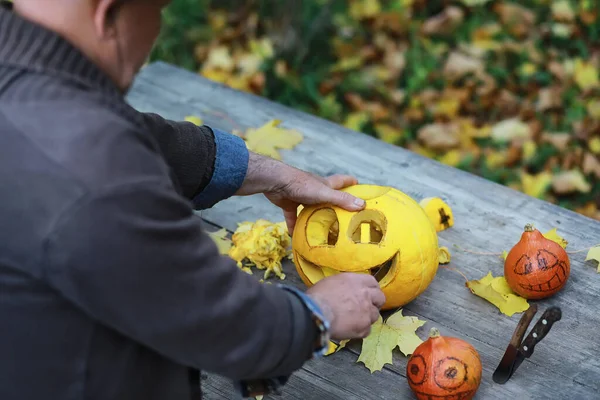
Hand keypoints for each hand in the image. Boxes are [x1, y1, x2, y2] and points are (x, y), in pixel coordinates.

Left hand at [236, 152, 365, 232]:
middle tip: (343, 219)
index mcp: (325, 184)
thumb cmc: (302, 185)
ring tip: (322, 231)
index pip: (343, 181)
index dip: (352, 183)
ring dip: (315, 217)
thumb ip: (342, 200)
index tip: (361, 190)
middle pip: (328, 195)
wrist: (276, 181)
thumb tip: (362, 205)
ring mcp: (301, 195)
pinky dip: (294, 225)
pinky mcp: (288, 202)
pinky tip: (296, 236)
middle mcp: (315, 189)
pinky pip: (293, 216)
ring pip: (311, 207)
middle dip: (335, 204)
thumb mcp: (325, 193)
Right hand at [305, 273, 385, 339]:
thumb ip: (344, 286)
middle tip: (365, 307)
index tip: (366, 293)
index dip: (370, 288)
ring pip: (375, 315)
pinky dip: (360, 330)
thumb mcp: (331, 282)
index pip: (373, 282)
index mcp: (357, 281)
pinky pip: (367, 330)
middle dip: (375, 303)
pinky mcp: (364, 327)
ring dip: (367, 317)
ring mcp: (367, 312)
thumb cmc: (318, 296)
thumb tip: (344, 290)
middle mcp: (366, 295)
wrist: (317, 312)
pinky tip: (350, 330)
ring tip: (355, 321)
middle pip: (380, 298)